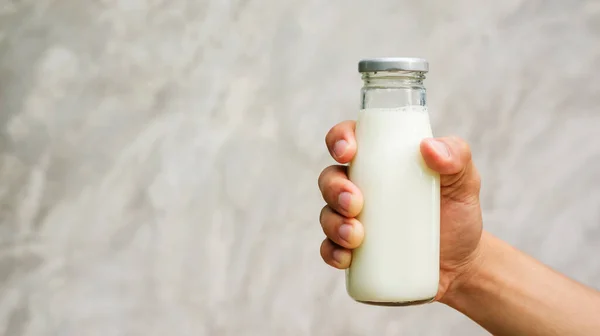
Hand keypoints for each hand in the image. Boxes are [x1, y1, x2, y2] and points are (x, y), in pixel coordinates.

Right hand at [317, 120, 482, 300]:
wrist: (462, 263)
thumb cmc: (458, 212)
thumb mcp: (464, 181)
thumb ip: (457, 156)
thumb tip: (429, 147)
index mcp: (379, 161)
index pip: (347, 140)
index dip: (338, 140)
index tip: (348, 152)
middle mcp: (360, 187)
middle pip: (330, 178)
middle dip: (334, 188)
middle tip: (355, 202)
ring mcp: (353, 220)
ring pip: (327, 214)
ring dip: (333, 222)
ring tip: (355, 235)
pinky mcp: (353, 251)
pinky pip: (329, 249)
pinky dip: (332, 252)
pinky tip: (346, 258)